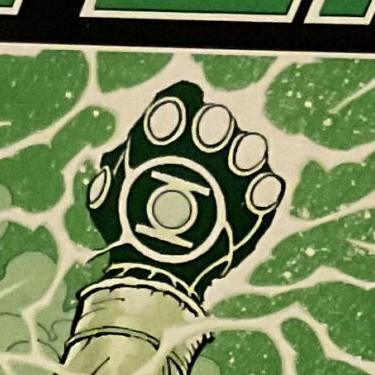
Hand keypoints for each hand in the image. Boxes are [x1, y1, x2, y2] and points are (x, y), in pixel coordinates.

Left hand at [86, 80, 284, 293]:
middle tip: (205, 139)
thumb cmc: (129, 228)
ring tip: (235, 165)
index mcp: (168, 138)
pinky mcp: (253, 203)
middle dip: (212, 126)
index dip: (175, 110)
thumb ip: (112, 177)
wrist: (156, 269)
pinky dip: (262, 190)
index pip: (176, 105)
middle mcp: (203, 148)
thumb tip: (116, 164)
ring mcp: (231, 174)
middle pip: (215, 121)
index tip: (168, 125)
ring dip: (243, 154)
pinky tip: (252, 196)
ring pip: (248, 148)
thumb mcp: (108, 201)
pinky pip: (266, 187)